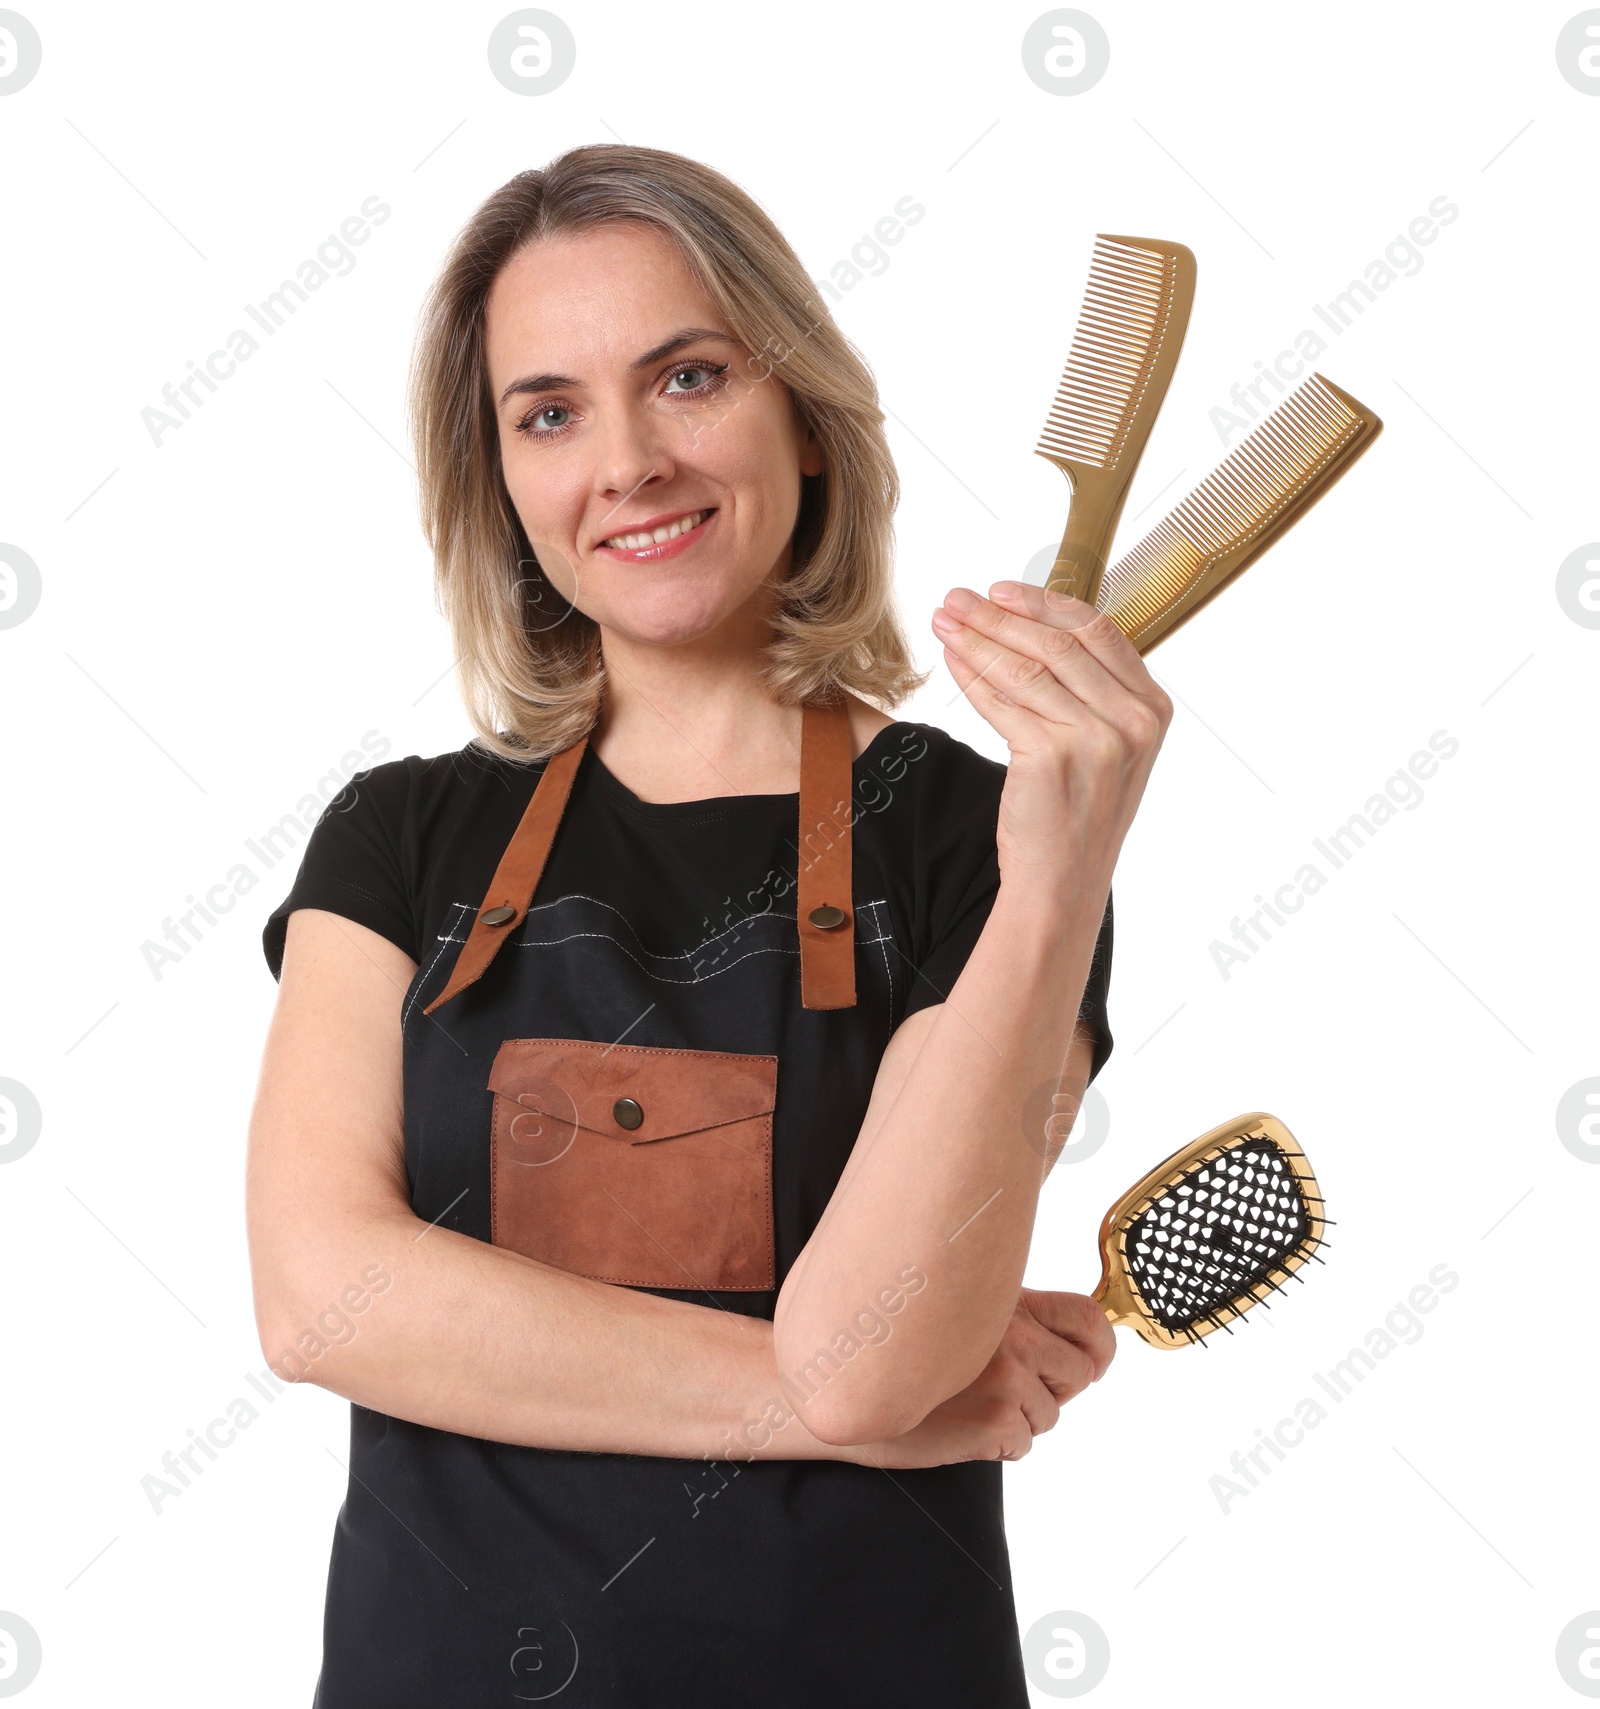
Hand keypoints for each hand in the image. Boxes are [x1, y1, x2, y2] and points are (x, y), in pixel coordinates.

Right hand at [860, 1289, 1115, 1468]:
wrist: (839, 1384)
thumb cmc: (891, 1348)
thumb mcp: (952, 1313)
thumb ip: (1005, 1317)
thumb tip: (1063, 1345)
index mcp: (1006, 1300)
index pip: (1087, 1317)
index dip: (1098, 1347)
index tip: (1092, 1362)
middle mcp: (1011, 1332)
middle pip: (1077, 1373)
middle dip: (1052, 1390)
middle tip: (1010, 1391)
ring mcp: (1005, 1375)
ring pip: (1050, 1414)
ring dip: (1018, 1420)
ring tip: (969, 1406)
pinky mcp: (994, 1418)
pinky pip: (1023, 1443)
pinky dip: (997, 1444)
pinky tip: (960, 1427)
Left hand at [930, 583, 1172, 893]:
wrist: (1063, 883)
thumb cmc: (1078, 814)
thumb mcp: (1108, 748)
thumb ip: (1093, 692)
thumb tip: (1035, 625)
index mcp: (1153, 708)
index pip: (1098, 631)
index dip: (1045, 603)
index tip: (1001, 590)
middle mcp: (1132, 720)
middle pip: (1058, 643)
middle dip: (999, 615)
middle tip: (957, 598)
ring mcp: (1095, 739)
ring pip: (1026, 668)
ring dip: (977, 638)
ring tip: (944, 620)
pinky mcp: (1051, 757)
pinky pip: (1001, 701)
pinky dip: (971, 676)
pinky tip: (951, 659)